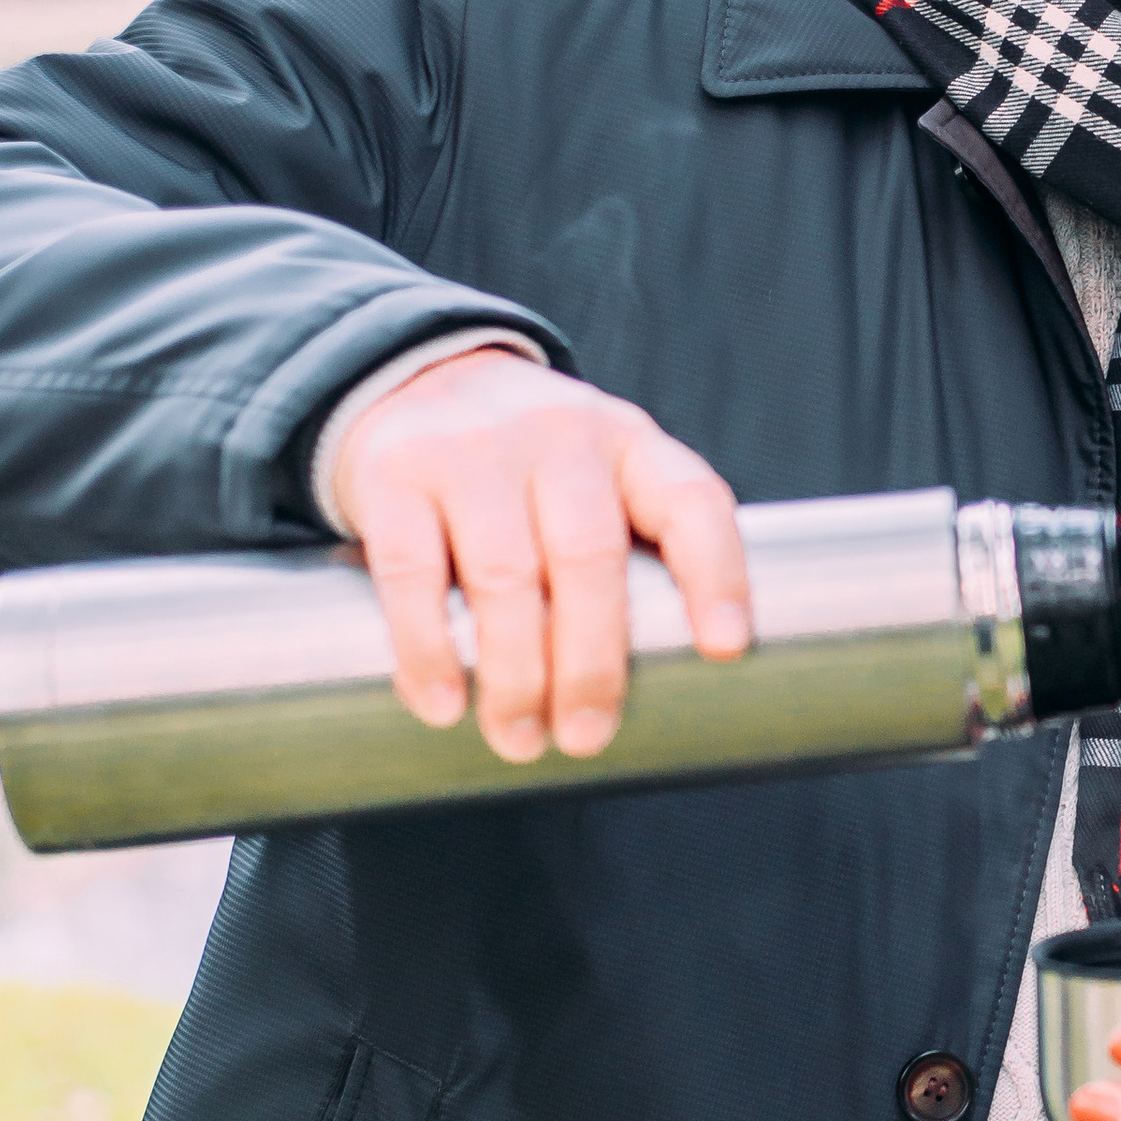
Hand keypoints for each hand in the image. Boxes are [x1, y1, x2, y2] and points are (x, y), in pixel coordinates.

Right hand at [329, 348, 750, 762]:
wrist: (413, 381)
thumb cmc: (530, 467)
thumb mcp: (600, 477)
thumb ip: (634, 551)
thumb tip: (668, 693)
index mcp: (631, 444)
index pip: (691, 503)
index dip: (717, 576)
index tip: (726, 649)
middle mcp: (560, 436)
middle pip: (589, 557)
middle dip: (592, 663)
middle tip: (584, 737)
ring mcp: (474, 450)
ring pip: (505, 575)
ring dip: (514, 674)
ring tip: (517, 739)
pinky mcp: (395, 475)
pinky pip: (412, 573)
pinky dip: (428, 648)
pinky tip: (442, 702)